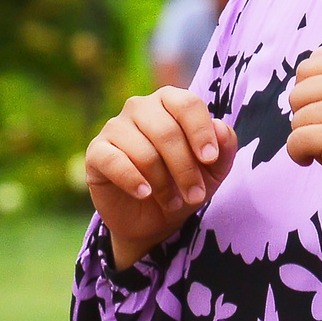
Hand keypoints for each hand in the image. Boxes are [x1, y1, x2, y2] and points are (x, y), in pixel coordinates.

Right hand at [86, 87, 237, 268]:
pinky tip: (144, 193)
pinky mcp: (96, 152)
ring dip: (163, 183)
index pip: (186, 103)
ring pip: (144, 151)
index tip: (210, 159)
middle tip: (196, 196)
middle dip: (185, 169)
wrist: (152, 218)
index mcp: (169, 102)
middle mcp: (139, 108)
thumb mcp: (213, 171)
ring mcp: (115, 127)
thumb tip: (220, 127)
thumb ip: (225, 147)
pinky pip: (114, 161)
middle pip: (166, 131)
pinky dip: (133, 180)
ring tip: (172, 202)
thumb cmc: (183, 184)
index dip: (201, 132)